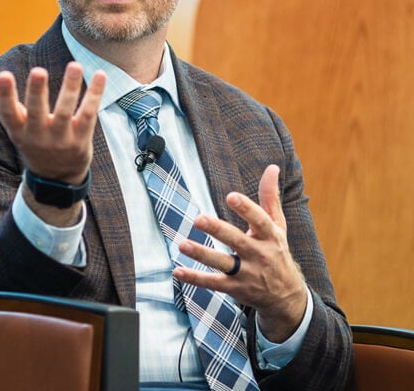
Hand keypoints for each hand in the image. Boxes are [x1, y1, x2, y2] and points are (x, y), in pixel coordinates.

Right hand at [0, 63, 105, 223]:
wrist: (58, 178)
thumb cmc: (33, 140)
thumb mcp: (14, 124)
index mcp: (19, 130)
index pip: (8, 113)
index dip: (5, 95)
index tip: (4, 75)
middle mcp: (39, 135)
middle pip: (37, 112)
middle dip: (37, 92)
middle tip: (39, 70)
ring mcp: (61, 138)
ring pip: (66, 111)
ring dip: (71, 87)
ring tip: (75, 65)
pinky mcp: (81, 137)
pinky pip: (89, 113)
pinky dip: (95, 94)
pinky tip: (101, 75)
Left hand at [173, 164, 307, 342]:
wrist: (286, 297)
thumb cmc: (277, 251)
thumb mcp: (278, 225)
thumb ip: (270, 197)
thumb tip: (272, 167)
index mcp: (270, 236)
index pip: (259, 221)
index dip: (246, 208)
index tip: (231, 196)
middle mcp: (259, 255)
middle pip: (237, 241)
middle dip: (218, 230)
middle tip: (199, 219)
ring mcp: (247, 274)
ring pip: (223, 263)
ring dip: (202, 254)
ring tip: (182, 245)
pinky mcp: (235, 288)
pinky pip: (213, 283)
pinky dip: (195, 278)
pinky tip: (178, 271)